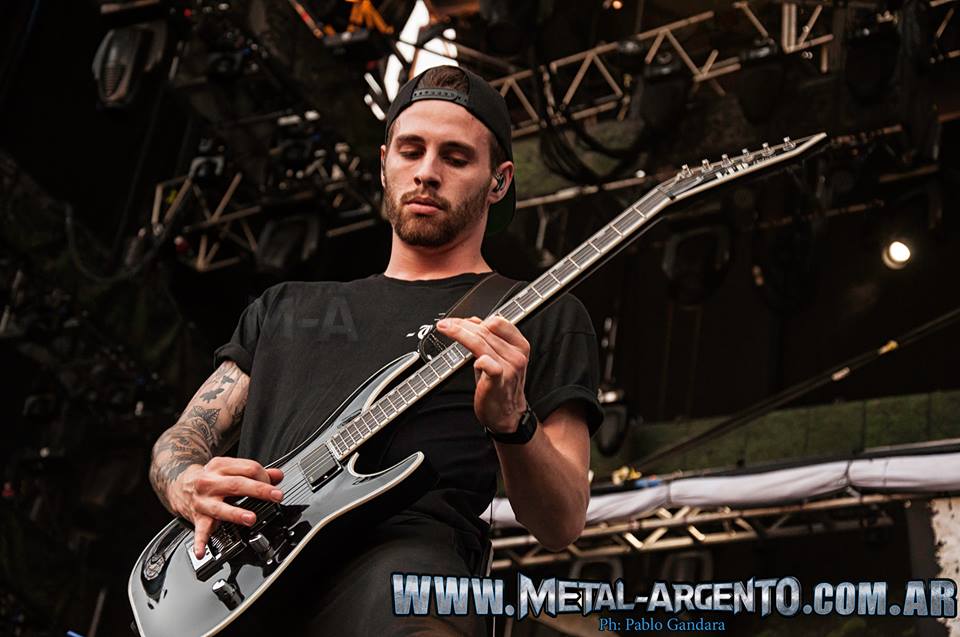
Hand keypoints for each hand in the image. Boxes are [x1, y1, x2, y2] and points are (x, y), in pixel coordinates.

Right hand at [167, 457, 283, 558]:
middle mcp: (211, 482)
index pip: (248, 468)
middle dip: (259, 490)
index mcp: (221, 466)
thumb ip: (254, 472)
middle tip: (276, 496)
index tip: (274, 486)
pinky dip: (200, 542)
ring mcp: (203, 500)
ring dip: (236, 513)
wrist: (179, 485)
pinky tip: (202, 552)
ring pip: (221, 507)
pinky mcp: (197, 517)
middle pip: (238, 484)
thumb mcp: (229, 468)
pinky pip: (199, 531)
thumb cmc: (210, 478)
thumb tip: (277, 475)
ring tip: (250, 518)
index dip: (265, 476)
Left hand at [436, 315, 529, 433]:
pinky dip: (478, 359)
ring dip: (459, 334)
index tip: (458, 321)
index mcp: (519, 345)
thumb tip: (472, 321)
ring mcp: (509, 367)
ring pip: (480, 342)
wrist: (506, 414)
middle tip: (445, 325)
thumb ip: (488, 339)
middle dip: (461, 325)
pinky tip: (471, 360)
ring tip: (445, 330)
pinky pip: (487, 363)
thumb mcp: (497, 358)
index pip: (497, 322)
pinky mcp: (498, 381)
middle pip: (485, 331)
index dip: (475, 320)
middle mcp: (516, 355)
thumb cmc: (501, 386)